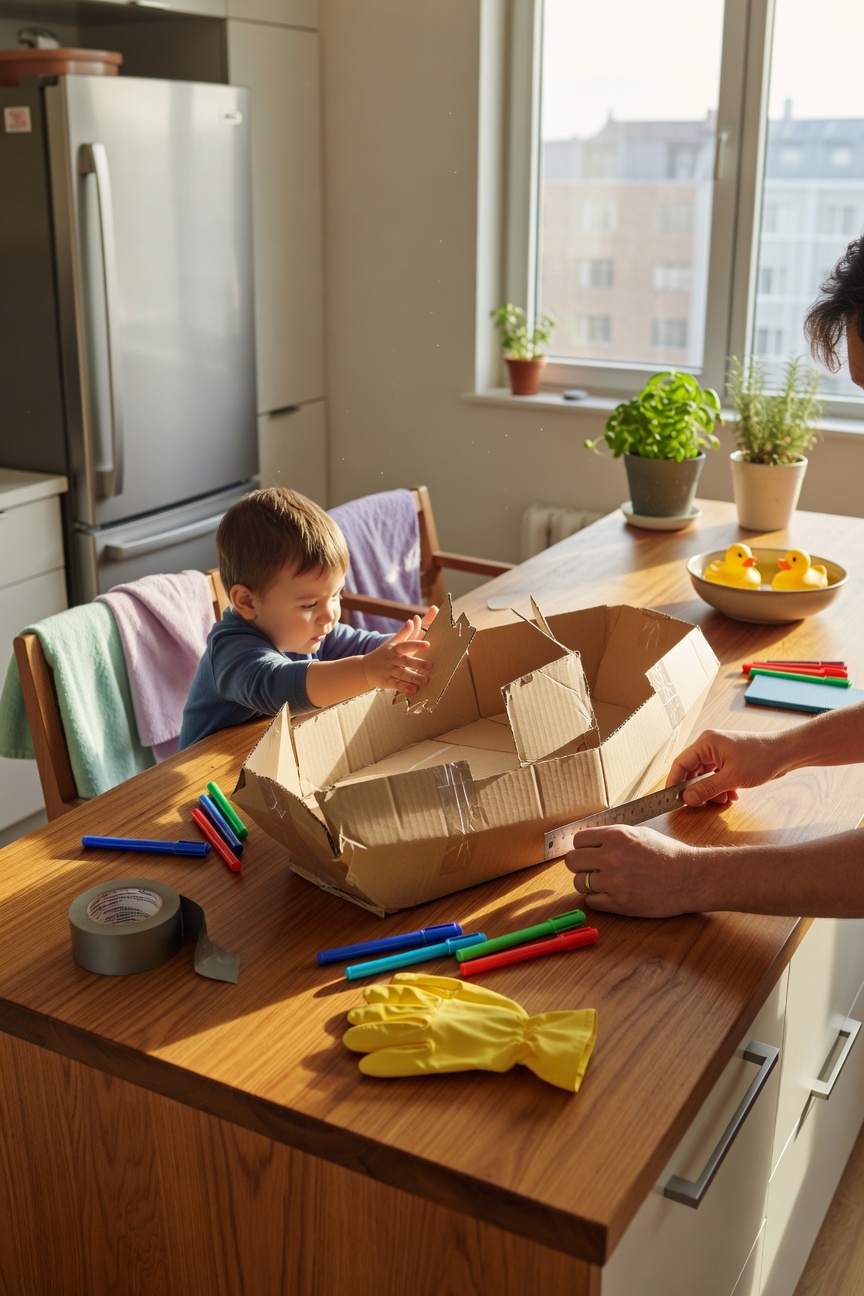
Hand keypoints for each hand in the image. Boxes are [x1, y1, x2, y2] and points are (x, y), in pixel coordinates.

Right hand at [362, 613, 433, 693]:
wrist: (364, 668)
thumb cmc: (383, 654)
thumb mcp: (392, 642)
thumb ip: (404, 633)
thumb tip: (412, 620)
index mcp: (394, 649)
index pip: (406, 645)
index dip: (416, 644)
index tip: (428, 644)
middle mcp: (391, 659)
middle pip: (405, 661)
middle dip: (417, 663)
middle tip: (431, 665)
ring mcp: (388, 671)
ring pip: (402, 674)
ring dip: (413, 677)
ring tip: (425, 680)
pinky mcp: (386, 682)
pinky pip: (396, 685)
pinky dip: (404, 687)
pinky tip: (414, 690)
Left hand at [564, 824, 704, 917]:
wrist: (690, 878)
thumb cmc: (667, 854)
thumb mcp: (639, 833)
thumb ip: (612, 836)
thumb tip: (589, 842)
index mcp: (616, 836)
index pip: (578, 840)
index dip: (582, 847)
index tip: (588, 852)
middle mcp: (611, 857)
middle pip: (572, 861)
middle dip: (580, 865)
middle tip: (591, 868)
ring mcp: (614, 882)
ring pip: (579, 883)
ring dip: (588, 884)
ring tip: (604, 883)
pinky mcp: (620, 903)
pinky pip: (591, 901)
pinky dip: (597, 899)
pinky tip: (611, 894)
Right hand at [666, 727, 784, 805]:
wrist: (786, 753)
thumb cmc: (762, 758)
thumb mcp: (732, 778)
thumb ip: (707, 788)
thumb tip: (686, 798)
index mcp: (706, 742)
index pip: (680, 763)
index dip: (674, 782)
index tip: (672, 799)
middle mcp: (709, 745)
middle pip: (691, 771)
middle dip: (697, 789)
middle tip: (699, 804)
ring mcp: (718, 752)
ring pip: (704, 776)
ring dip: (711, 791)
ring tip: (724, 799)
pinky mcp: (727, 760)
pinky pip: (715, 776)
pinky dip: (721, 788)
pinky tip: (732, 795)